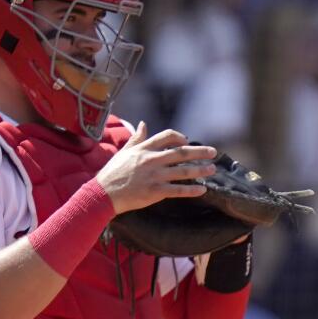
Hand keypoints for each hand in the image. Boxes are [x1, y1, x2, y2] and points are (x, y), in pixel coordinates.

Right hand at [94, 123, 217, 213]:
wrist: (103, 194)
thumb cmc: (112, 172)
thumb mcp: (124, 152)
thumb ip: (137, 139)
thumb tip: (144, 124)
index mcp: (144, 149)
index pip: (167, 136)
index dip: (180, 137)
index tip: (188, 141)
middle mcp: (152, 160)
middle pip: (181, 153)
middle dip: (200, 152)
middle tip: (214, 152)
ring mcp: (155, 176)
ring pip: (184, 172)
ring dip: (201, 170)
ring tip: (212, 170)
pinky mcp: (155, 191)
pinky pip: (178, 190)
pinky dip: (191, 190)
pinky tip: (202, 190)